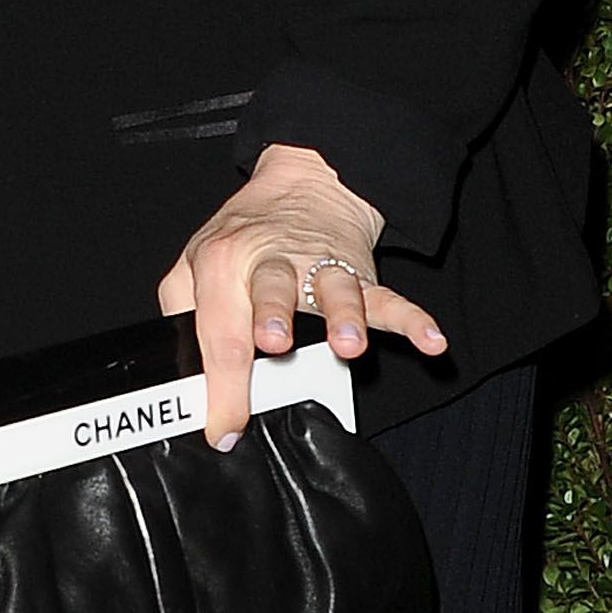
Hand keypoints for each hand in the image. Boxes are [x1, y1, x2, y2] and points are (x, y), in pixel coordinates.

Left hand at [157, 142, 446, 449]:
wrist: (302, 184)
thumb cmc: (243, 237)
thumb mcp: (193, 262)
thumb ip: (180, 312)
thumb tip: (185, 378)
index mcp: (222, 263)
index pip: (218, 328)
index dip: (220, 384)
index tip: (224, 429)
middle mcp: (271, 263)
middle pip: (270, 291)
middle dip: (273, 317)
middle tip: (274, 344)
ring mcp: (318, 266)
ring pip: (332, 289)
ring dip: (342, 316)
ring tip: (349, 343)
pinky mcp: (358, 272)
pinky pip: (388, 297)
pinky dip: (412, 319)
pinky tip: (431, 340)